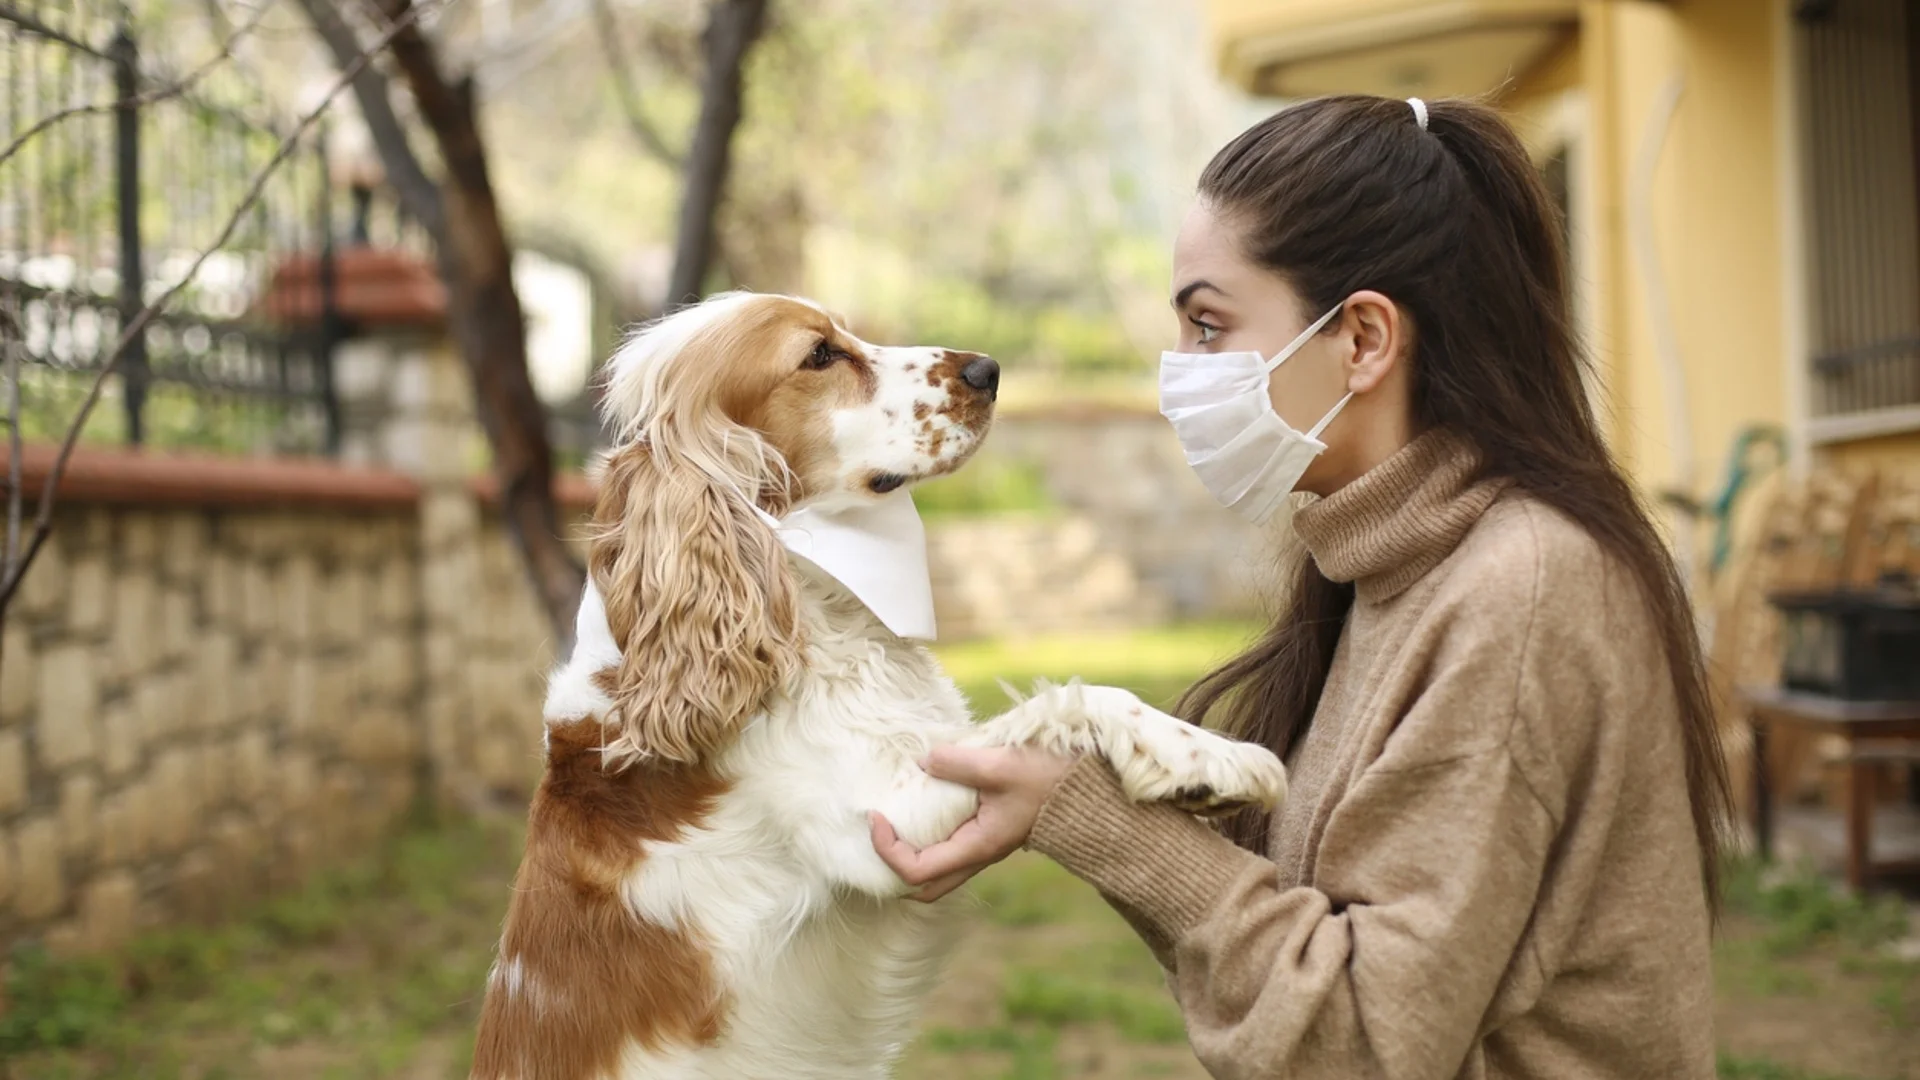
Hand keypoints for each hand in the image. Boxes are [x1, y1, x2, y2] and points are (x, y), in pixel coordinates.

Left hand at [870, 745, 1077, 901]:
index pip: (915, 871)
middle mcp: (978, 856)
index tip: (875, 816)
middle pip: (923, 886)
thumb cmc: (1049, 778)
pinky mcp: (990, 833)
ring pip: (937, 871)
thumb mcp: (1002, 765)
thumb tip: (922, 761)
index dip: (886, 849)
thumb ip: (959, 763)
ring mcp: (985, 848)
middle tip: (880, 828)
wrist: (1089, 789)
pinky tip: (924, 803)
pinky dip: (929, 836)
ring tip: (898, 816)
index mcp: (977, 847)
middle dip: (893, 865)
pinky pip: (950, 848)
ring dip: (911, 852)